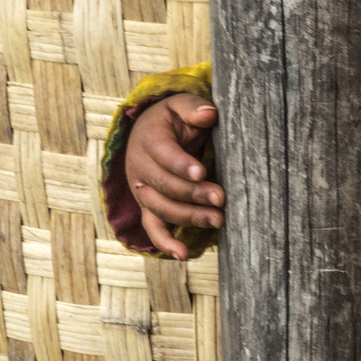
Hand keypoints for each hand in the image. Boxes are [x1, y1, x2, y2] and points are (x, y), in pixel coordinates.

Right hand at [125, 93, 223, 259]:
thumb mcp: (180, 106)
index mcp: (149, 140)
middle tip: (221, 199)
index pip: (164, 155)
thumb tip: (208, 114)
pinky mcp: (148, 206)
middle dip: (193, 194)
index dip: (181, 165)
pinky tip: (183, 254)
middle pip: (164, 186)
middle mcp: (140, 168)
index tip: (202, 172)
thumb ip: (193, 108)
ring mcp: (142, 190)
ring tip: (218, 220)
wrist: (150, 132)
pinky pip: (152, 227)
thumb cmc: (172, 119)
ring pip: (161, 208)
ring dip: (188, 217)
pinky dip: (164, 243)